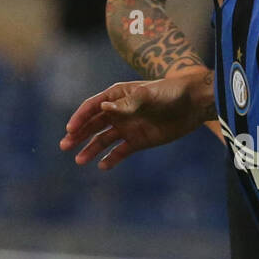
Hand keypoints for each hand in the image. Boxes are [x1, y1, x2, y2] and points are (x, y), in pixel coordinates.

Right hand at [60, 70, 210, 169]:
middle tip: (64, 146)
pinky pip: (120, 152)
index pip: (92, 107)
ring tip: (79, 161)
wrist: (193, 103)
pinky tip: (102, 166)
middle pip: (93, 125)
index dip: (80, 118)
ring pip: (103, 140)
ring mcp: (128, 127)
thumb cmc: (170, 92)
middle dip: (78, 135)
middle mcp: (119, 112)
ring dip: (91, 149)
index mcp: (117, 96)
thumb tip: (102, 109)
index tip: (70, 130)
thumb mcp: (148, 96)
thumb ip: (127, 103)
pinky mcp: (139, 141)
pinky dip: (111, 159)